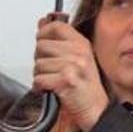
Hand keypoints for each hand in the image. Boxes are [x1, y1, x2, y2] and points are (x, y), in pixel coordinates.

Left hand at [33, 14, 109, 131]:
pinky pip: (39, 79)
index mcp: (81, 44)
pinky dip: (39, 87)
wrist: (94, 108)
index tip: (41, 40)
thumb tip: (42, 23)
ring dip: (40, 75)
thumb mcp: (75, 57)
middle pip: (41, 46)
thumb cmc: (83, 84)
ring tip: (52, 80)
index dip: (43, 33)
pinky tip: (49, 89)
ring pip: (38, 64)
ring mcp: (73, 66)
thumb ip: (58, 41)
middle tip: (50, 69)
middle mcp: (79, 53)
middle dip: (40, 59)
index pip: (56, 26)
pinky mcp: (65, 81)